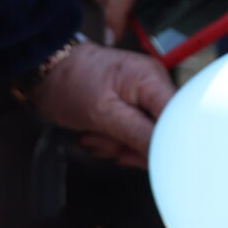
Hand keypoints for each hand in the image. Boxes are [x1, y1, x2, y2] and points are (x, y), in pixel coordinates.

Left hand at [32, 42, 176, 166]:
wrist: (46, 70)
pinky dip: (113, 140)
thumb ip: (139, 135)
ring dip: (118, 145)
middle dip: (134, 146)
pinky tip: (96, 133)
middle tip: (110, 143)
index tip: (145, 157)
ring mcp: (142, 96)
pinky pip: (133, 133)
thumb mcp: (103, 115)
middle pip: (164, 132)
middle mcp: (154, 85)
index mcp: (153, 80)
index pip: (180, 119)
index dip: (168, 143)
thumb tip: (166, 153)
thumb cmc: (70, 83)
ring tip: (96, 134)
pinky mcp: (130, 105)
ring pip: (145, 137)